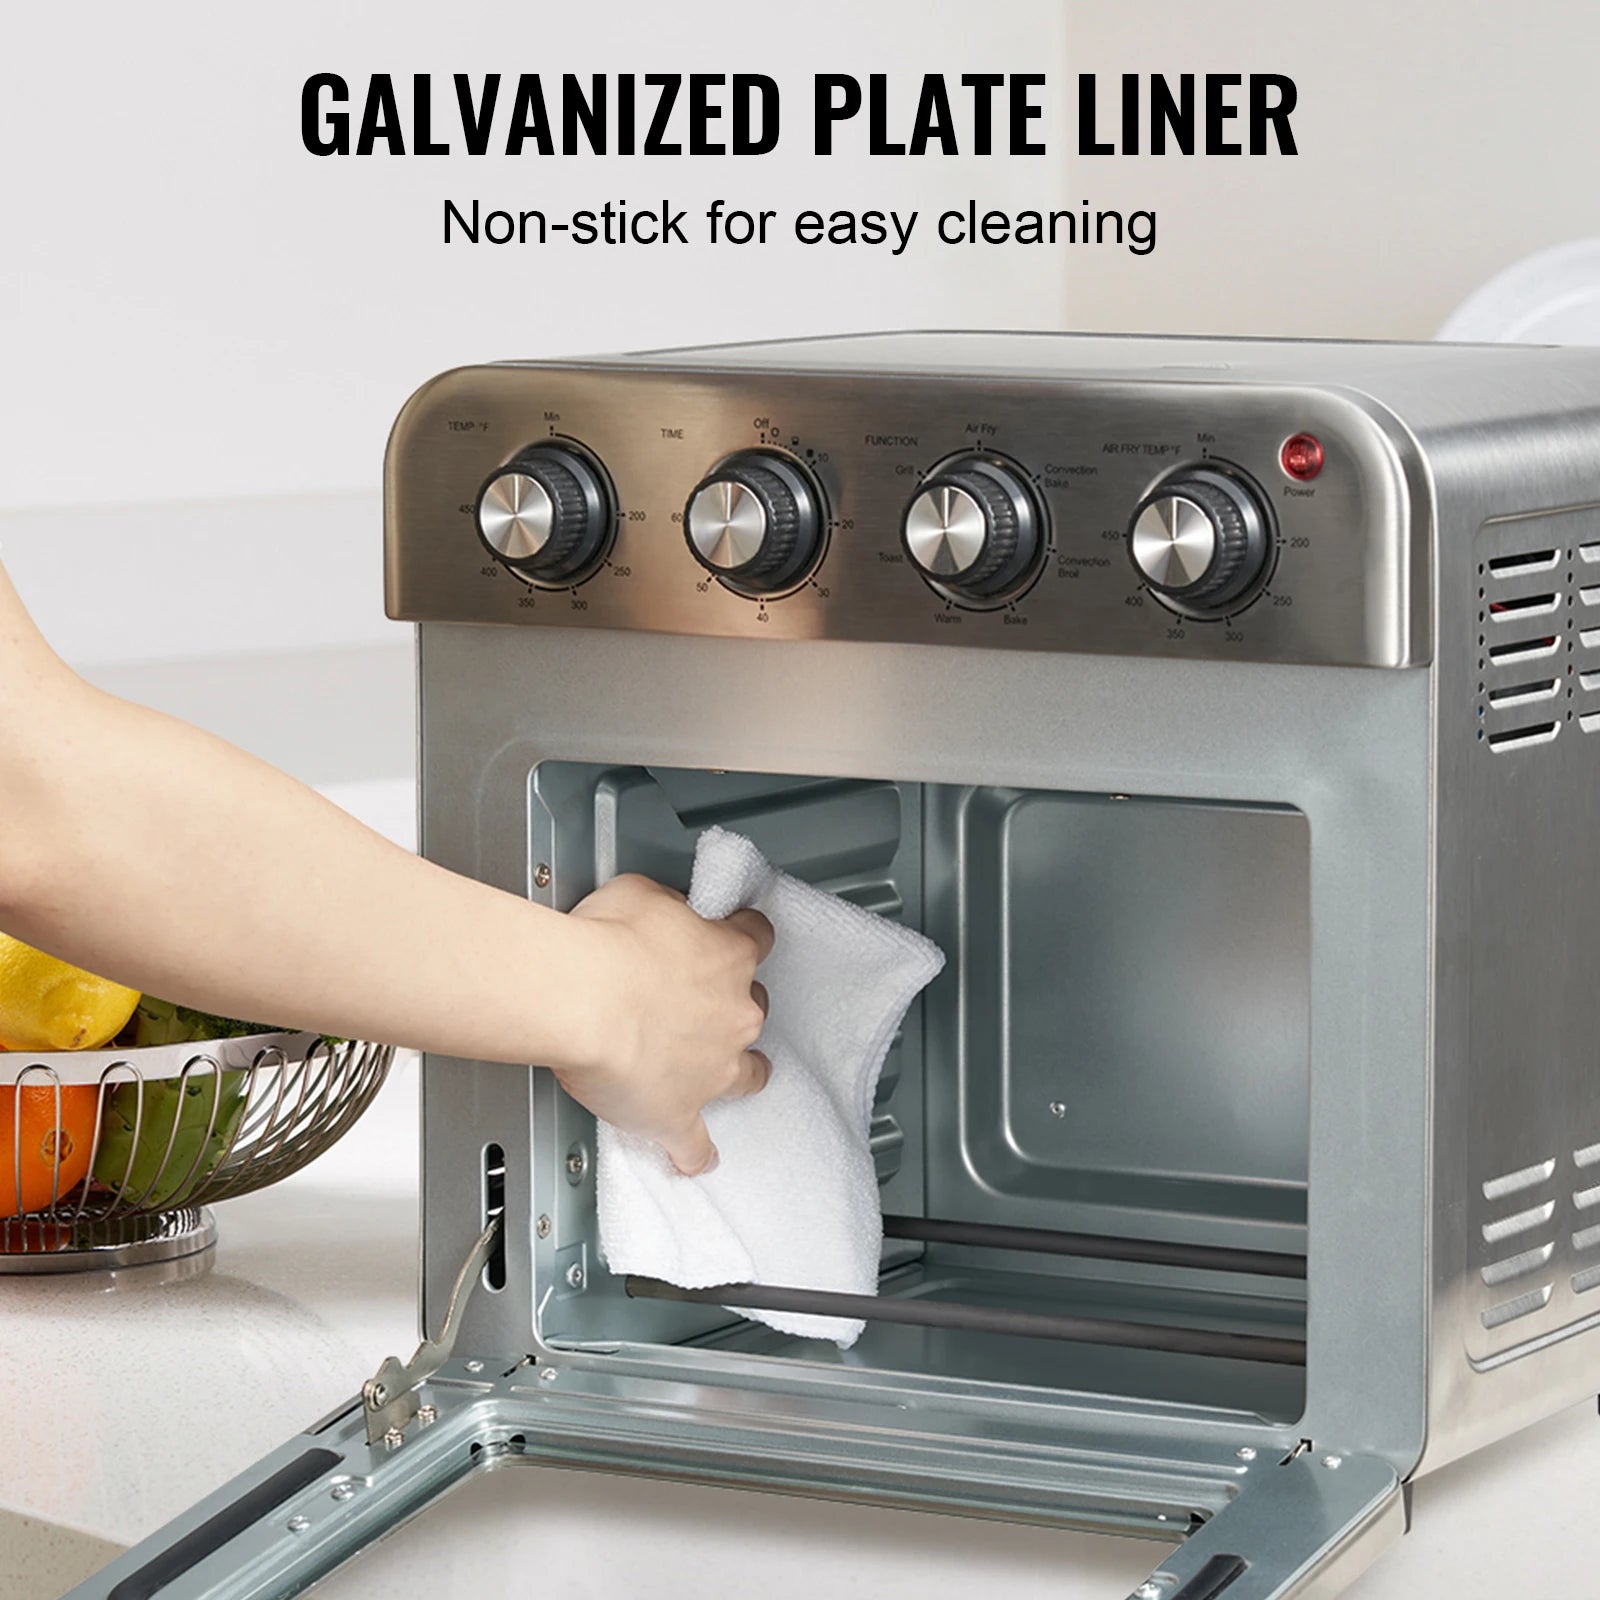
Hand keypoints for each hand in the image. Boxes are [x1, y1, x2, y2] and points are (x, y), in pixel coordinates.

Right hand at [558, 874, 772, 1175]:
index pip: (757, 939)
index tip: (733, 938)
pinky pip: (694, 1145)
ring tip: (716, 1076)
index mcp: (730, 956)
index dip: (742, 938)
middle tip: (694, 1003)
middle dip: (729, 1006)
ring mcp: (712, 1069)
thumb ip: (667, 907)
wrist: (582, 999)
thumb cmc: (606, 942)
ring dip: (735, 1073)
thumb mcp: (641, 894)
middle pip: (752, 1009)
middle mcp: (734, 1014)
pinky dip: (693, 1153)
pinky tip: (694, 1159)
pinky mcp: (677, 1114)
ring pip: (745, 1075)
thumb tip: (664, 912)